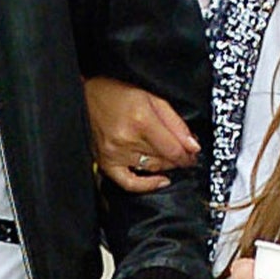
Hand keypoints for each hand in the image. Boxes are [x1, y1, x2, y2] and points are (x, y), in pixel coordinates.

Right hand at [85, 78, 198, 192]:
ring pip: (151, 168)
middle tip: (184, 152)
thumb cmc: (117, 93)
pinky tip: (159, 180)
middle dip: (178, 157)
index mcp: (141, 120)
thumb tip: (192, 145)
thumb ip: (175, 122)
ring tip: (169, 157)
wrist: (86, 95)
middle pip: (164, 159)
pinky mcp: (105, 162)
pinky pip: (129, 183)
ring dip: (165, 165)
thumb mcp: (152, 98)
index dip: (188, 154)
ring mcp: (114, 153)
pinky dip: (147, 185)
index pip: (174, 149)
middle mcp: (126, 139)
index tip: (193, 153)